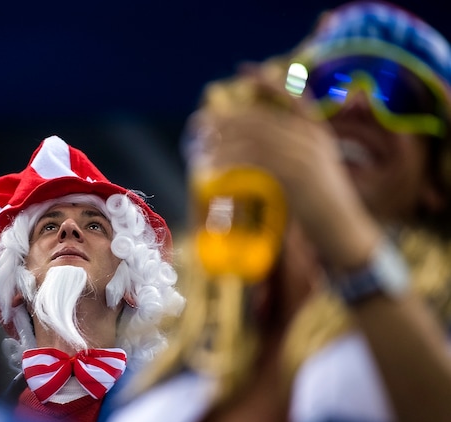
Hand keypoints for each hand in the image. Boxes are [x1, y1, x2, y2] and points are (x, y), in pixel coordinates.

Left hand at [192, 68, 380, 270]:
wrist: (343, 228)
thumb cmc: (325, 203)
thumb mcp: (315, 168)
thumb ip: (293, 150)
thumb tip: (258, 143)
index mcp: (318, 130)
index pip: (292, 95)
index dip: (268, 81)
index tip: (244, 70)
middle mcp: (312, 136)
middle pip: (261, 118)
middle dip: (226, 119)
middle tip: (200, 123)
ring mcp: (304, 153)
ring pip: (254, 138)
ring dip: (222, 141)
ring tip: (200, 146)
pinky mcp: (294, 173)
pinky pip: (254, 160)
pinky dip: (230, 161)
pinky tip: (213, 166)